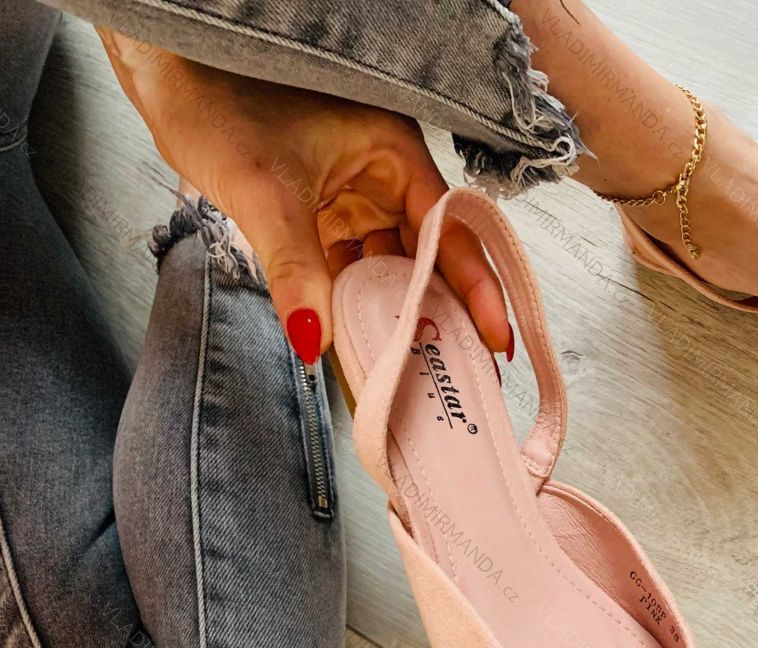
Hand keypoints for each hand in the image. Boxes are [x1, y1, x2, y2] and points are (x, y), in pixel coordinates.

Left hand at [97, 29, 510, 362]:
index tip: (495, 337)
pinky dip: (355, 300)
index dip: (476, 287)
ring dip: (394, 311)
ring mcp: (354, 194)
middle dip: (439, 309)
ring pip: (389, 264)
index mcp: (395, 151)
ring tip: (411, 364)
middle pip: (428, 254)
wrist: (166, 74)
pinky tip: (358, 337)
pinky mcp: (324, 211)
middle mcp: (385, 174)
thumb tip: (315, 341)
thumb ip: (297, 269)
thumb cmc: (218, 101)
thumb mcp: (265, 193)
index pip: (451, 229)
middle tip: (458, 368)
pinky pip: (352, 264)